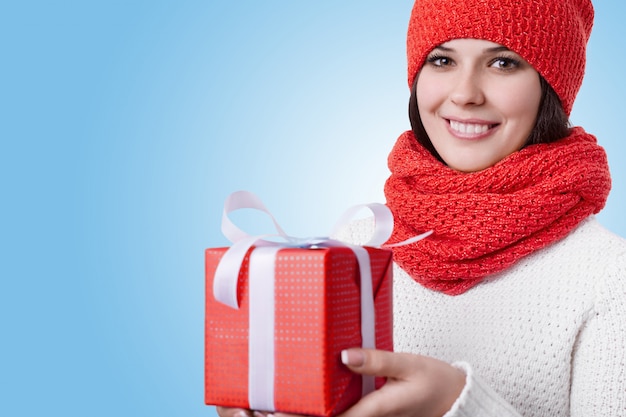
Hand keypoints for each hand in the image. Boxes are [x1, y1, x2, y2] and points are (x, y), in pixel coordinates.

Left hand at [218, 348, 465, 416]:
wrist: (457, 400)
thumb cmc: (438, 383)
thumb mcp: (410, 365)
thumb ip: (378, 360)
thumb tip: (344, 355)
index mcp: (371, 411)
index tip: (270, 410)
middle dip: (292, 414)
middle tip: (258, 403)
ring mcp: (366, 416)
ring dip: (303, 410)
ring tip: (272, 397)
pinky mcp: (369, 410)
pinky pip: (339, 410)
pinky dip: (319, 404)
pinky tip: (307, 390)